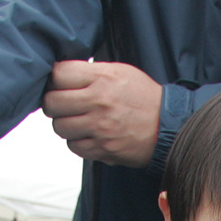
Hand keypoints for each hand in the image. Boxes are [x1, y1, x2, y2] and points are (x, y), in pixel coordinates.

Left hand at [43, 61, 162, 166]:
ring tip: (77, 121)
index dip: (55, 80)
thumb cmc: (144, 97)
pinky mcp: (103, 148)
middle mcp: (99, 102)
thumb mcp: (120, 72)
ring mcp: (100, 127)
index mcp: (102, 78)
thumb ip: (92, 72)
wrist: (168, 125)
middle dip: (53, 104)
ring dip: (65, 125)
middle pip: (52, 103)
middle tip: (61, 105)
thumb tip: (62, 76)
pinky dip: (78, 142)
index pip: (59, 74)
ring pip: (60, 127)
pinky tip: (89, 135)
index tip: (59, 84)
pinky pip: (74, 146)